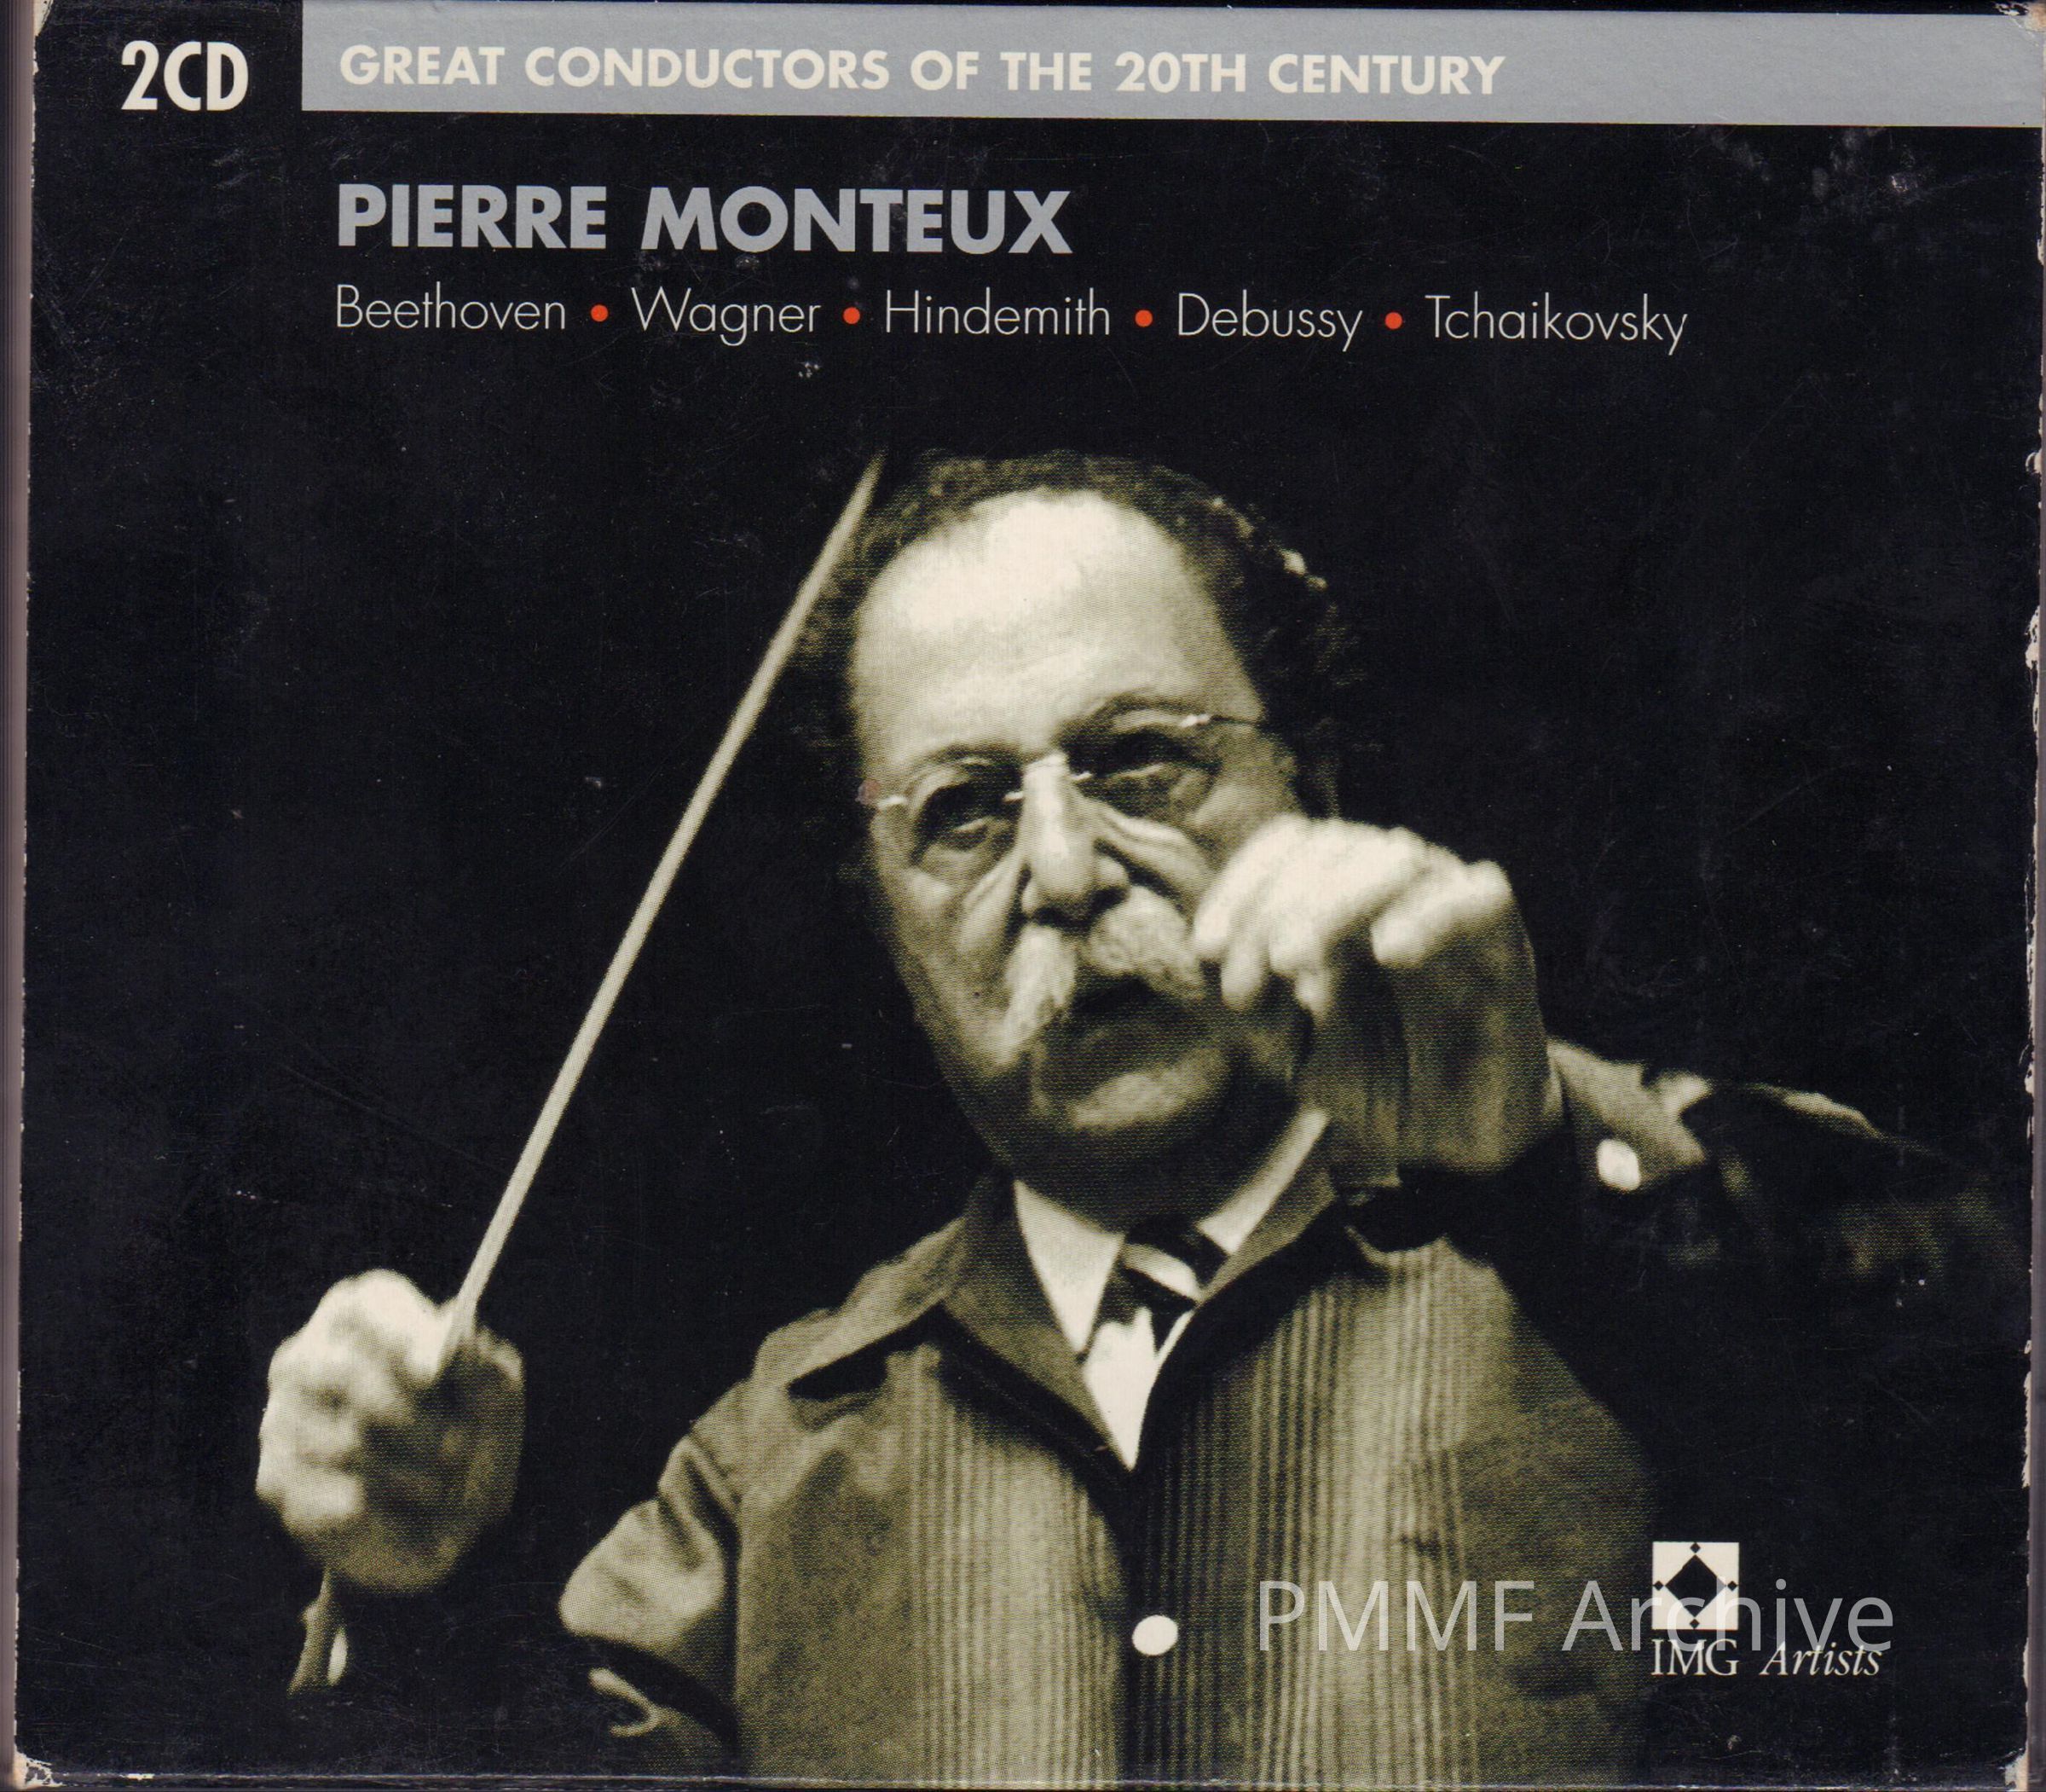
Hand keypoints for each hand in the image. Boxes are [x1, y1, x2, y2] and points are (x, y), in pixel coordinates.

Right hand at [258, 1270, 523, 1594]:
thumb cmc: (470, 1438)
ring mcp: (282, 1416)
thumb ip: (483, 1361)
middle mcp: (309, 1356)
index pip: (361, 1306)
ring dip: (408, 1472)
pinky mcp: (275, 1477)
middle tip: (455, 1446)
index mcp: (364, 1318)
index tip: (435, 1373)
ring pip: (340, 1441)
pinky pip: (330, 1494)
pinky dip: (384, 1512)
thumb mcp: (496, 1396)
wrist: (444, 1524)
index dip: (398, 1335)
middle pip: (343, 1371)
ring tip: (440, 1485)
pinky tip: (400, 1512)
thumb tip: (457, 1329)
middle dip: (410, 1417)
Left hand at [1190, 819, 1560, 1174]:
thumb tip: (1179, 953)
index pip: (1290, 844)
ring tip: (1296, 961)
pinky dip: (1429, 914)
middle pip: (1332, 843)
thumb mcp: (1282, 1047)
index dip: (1242, 882)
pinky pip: (1477, 895)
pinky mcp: (1504, 941)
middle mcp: (1390, 888)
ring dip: (1333, 901)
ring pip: (1395, 855)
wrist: (1451, 1140)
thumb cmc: (1370, 1077)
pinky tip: (1388, 952)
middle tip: (1250, 978)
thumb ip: (1232, 1001)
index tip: (1206, 948)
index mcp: (1338, 896)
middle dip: (1275, 904)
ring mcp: (1446, 906)